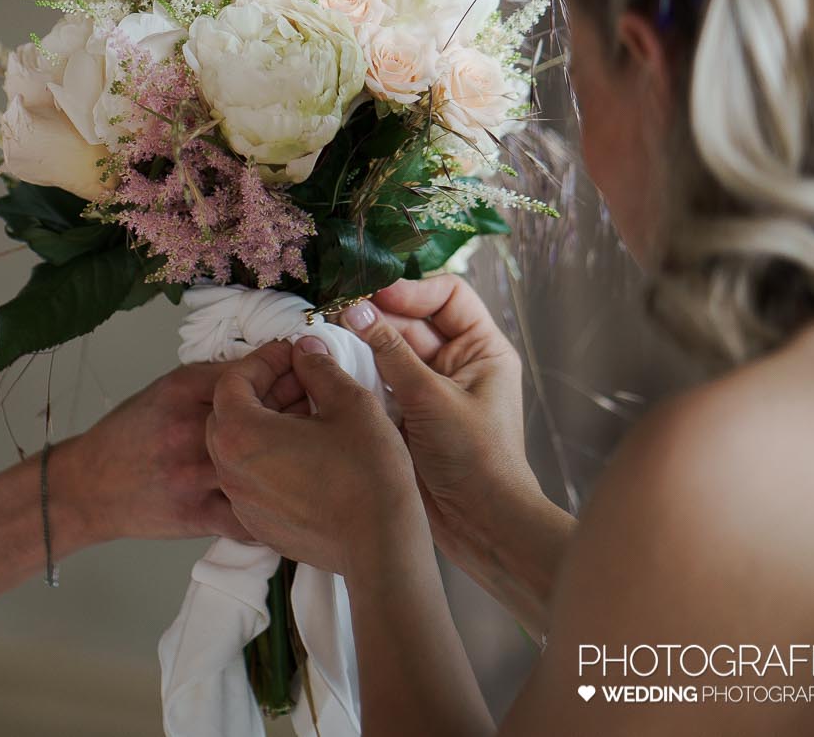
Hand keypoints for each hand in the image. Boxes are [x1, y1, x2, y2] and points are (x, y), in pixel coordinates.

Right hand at [58, 361, 304, 544]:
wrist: (89, 487)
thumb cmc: (131, 434)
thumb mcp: (166, 390)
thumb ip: (214, 379)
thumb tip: (269, 365)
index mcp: (183, 391)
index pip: (250, 372)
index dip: (285, 366)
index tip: (302, 365)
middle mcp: (190, 429)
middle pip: (265, 414)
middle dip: (299, 406)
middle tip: (316, 407)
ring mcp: (195, 475)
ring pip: (266, 463)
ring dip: (295, 457)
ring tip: (308, 453)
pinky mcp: (196, 514)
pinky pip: (252, 516)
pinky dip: (277, 508)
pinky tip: (288, 499)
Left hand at [205, 340, 422, 574]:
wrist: (381, 545)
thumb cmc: (366, 474)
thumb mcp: (349, 403)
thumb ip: (319, 369)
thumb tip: (305, 352)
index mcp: (240, 434)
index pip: (232, 380)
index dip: (263, 361)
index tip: (292, 355)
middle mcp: (229, 470)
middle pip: (229, 414)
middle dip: (262, 391)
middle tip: (300, 381)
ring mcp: (241, 502)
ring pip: (239, 449)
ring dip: (265, 425)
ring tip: (308, 416)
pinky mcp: (259, 525)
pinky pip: (252, 481)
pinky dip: (270, 460)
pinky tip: (307, 454)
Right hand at [337, 275, 538, 561]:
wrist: (479, 523)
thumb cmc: (474, 458)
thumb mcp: (432, 398)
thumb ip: (391, 353)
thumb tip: (356, 311)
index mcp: (482, 349)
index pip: (448, 296)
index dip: (412, 290)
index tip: (375, 294)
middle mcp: (458, 363)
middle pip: (413, 321)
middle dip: (378, 317)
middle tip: (339, 316)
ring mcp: (431, 389)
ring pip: (391, 351)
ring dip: (364, 345)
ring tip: (330, 338)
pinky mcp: (408, 414)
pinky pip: (380, 382)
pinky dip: (359, 374)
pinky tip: (334, 369)